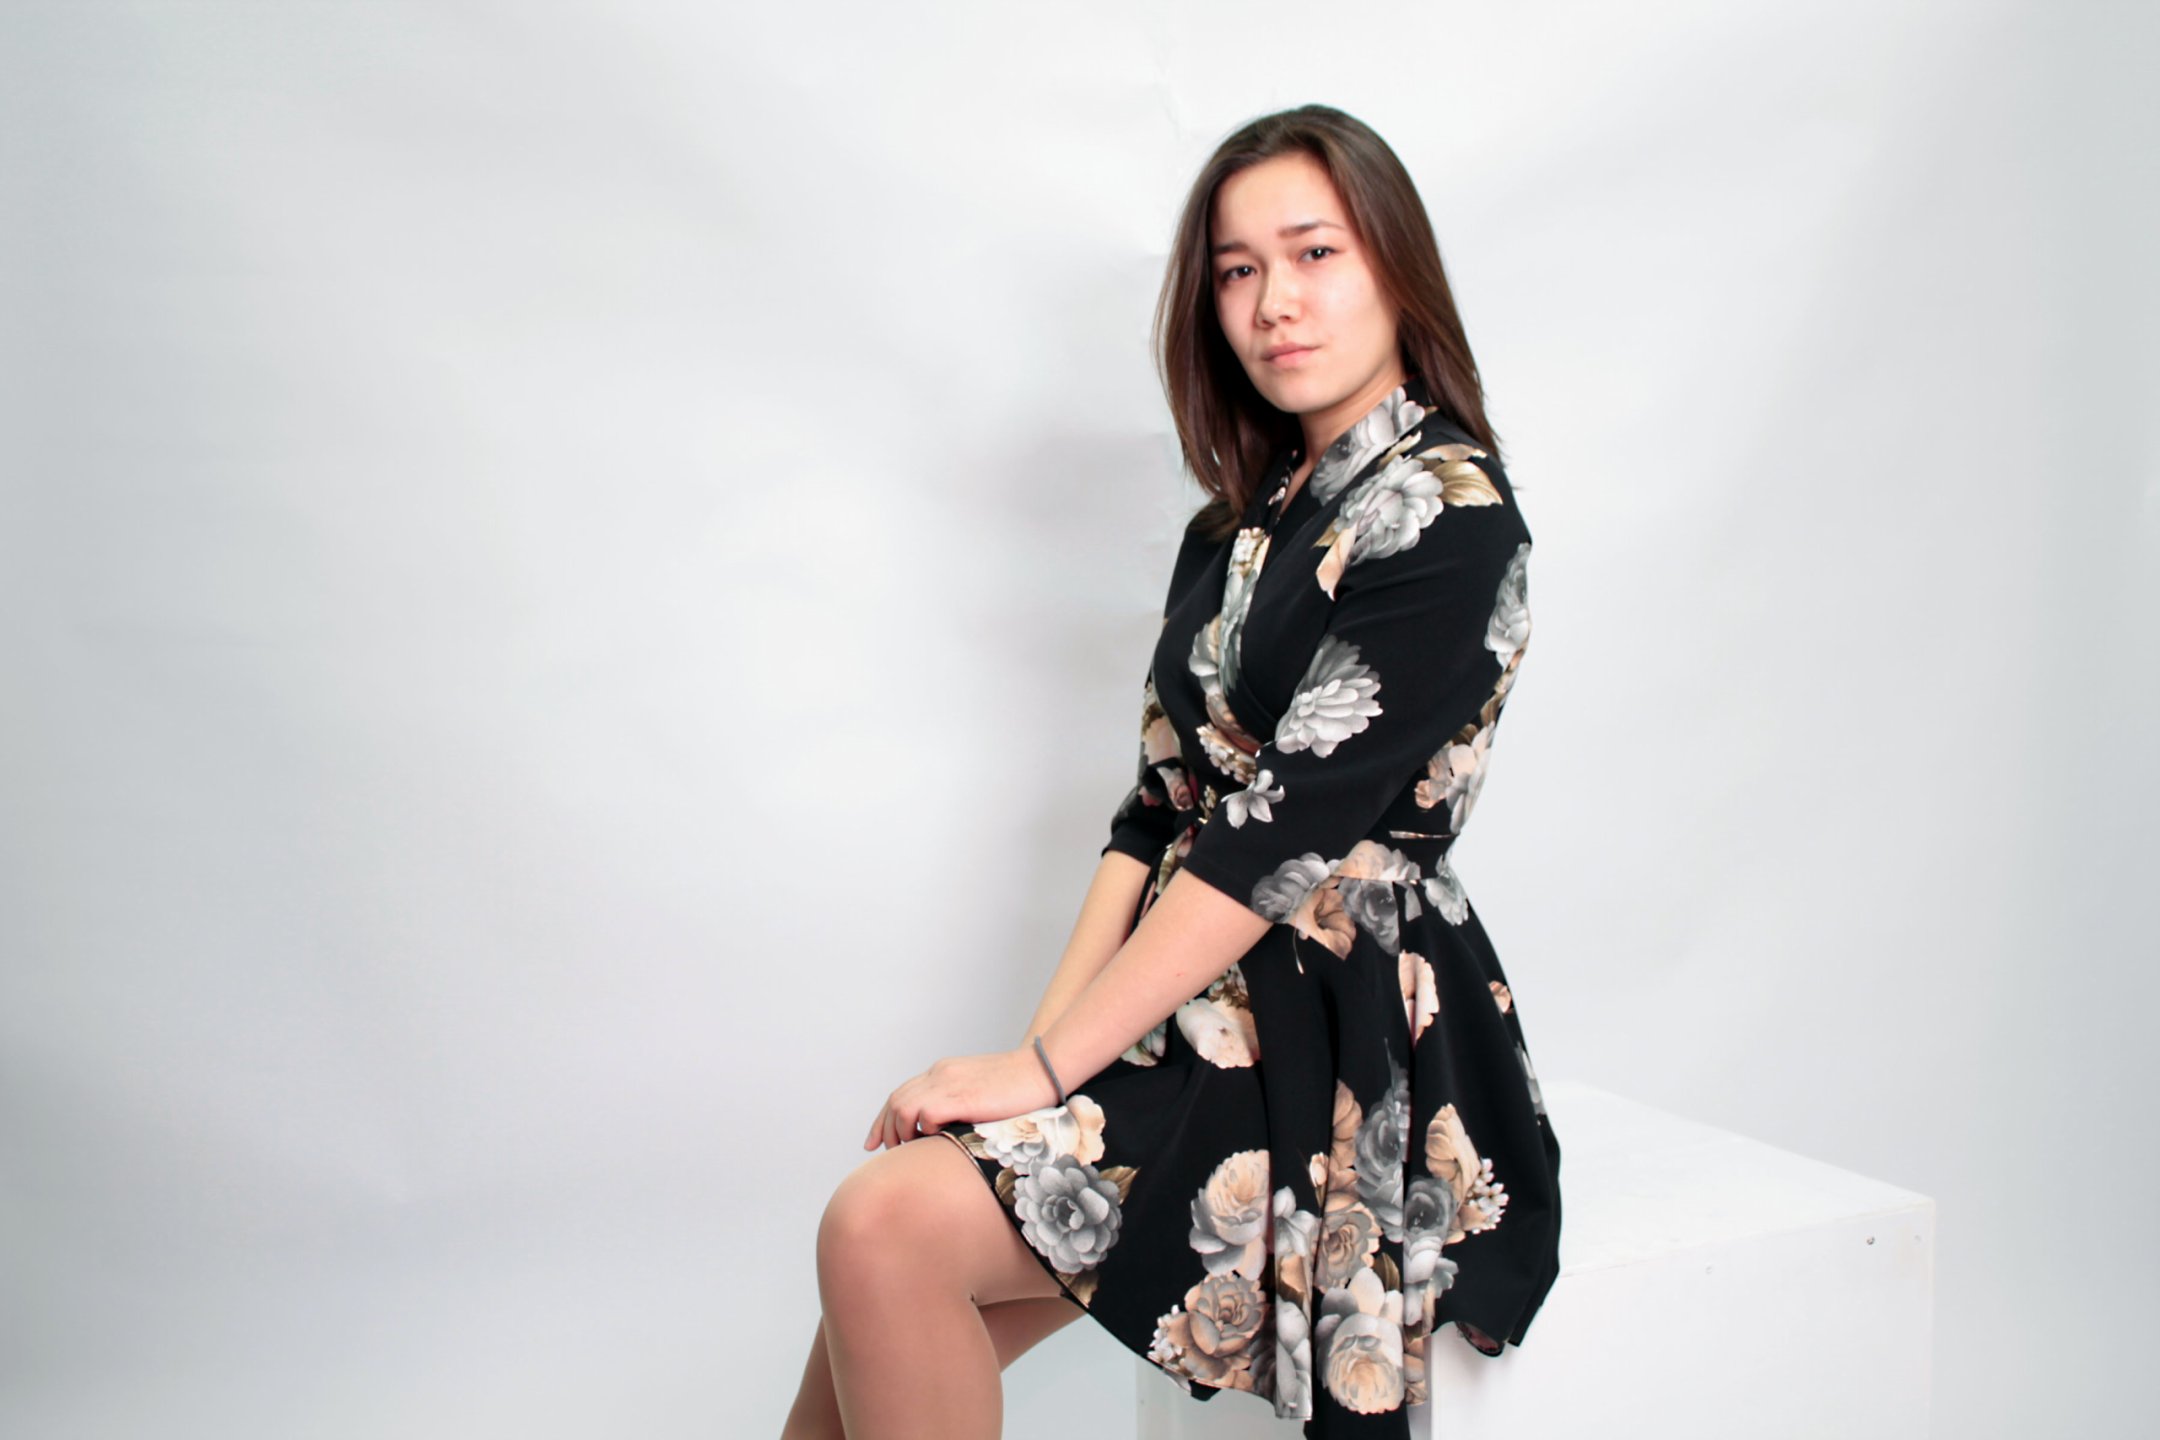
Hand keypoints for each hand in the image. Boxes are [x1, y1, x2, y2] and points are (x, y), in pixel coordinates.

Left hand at [863, 1046, 1058, 1150]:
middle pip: (895, 1100)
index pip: (902, 1093)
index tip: (877, 1140)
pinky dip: (922, 1129)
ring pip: (901, 1106)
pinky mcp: (960, 1097)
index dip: (885, 1118)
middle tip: (883, 1151)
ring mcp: (948, 1083)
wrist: (1044, 1070)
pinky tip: (933, 1141)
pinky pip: (924, 1114)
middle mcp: (940, 1074)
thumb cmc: (1021, 1087)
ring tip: (908, 1150)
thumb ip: (961, 1103)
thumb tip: (947, 1131)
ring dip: (899, 1132)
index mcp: (945, 1071)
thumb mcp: (982, 1092)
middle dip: (883, 1129)